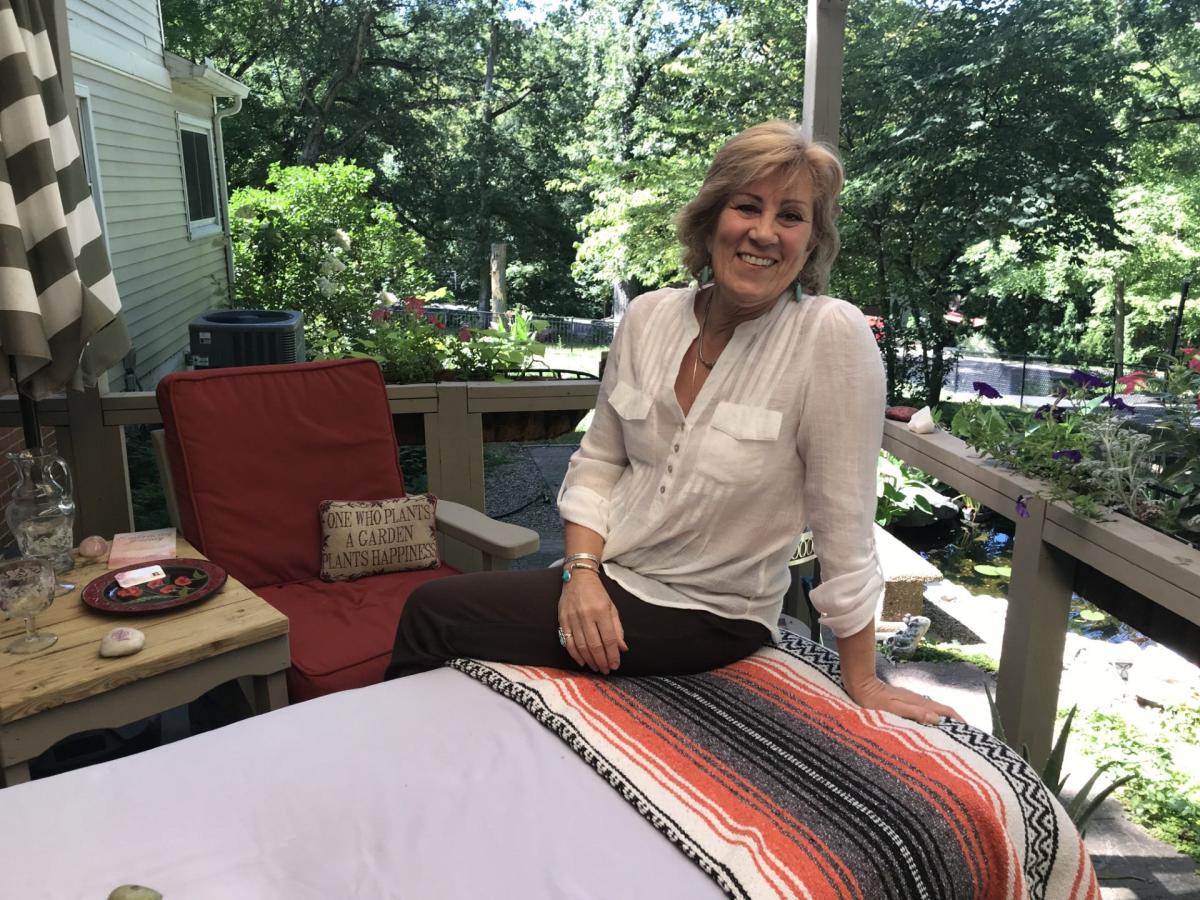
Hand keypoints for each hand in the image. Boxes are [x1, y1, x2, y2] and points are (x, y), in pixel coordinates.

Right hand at [558, 570, 627, 673]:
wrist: (577, 577)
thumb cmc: (597, 593)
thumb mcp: (612, 607)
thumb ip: (617, 628)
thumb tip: (622, 648)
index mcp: (601, 611)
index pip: (609, 639)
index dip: (613, 655)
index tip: (615, 665)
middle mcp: (586, 615)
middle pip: (595, 645)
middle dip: (602, 661)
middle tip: (606, 670)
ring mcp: (572, 618)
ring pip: (581, 646)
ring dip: (590, 660)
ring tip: (596, 667)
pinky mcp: (562, 620)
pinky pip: (568, 642)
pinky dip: (575, 654)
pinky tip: (582, 661)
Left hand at [844, 675, 962, 725]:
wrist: (859, 684)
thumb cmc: (872, 699)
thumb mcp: (893, 709)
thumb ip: (914, 712)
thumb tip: (937, 719)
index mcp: (918, 701)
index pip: (945, 710)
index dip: (959, 720)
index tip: (970, 732)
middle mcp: (917, 699)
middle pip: (942, 710)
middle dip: (954, 722)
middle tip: (964, 738)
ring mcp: (910, 700)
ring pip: (932, 710)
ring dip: (943, 721)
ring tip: (949, 736)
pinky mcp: (903, 702)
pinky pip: (923, 711)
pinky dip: (931, 719)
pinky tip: (928, 727)